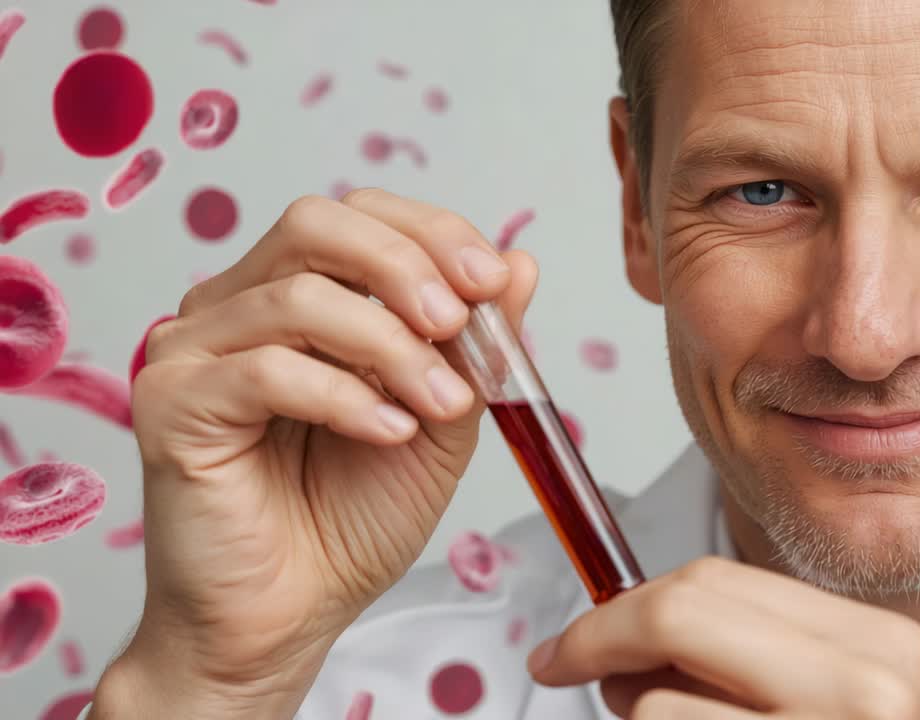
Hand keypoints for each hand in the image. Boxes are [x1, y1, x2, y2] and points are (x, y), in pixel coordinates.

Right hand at [97, 189, 537, 716]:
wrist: (288, 617)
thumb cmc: (351, 520)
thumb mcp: (441, 419)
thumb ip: (474, 343)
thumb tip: (520, 261)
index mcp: (297, 295)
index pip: (359, 216)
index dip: (432, 235)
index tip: (493, 281)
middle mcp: (237, 305)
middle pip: (316, 224)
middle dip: (405, 265)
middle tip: (461, 322)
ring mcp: (196, 349)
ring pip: (298, 296)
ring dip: (391, 348)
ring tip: (442, 408)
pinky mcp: (172, 403)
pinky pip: (265, 369)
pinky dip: (344, 396)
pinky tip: (388, 432)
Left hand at [527, 557, 919, 719]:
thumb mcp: (841, 698)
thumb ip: (749, 651)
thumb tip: (624, 637)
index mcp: (880, 646)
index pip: (714, 582)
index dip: (625, 604)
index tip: (581, 633)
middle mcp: (864, 691)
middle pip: (678, 615)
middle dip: (599, 636)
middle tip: (565, 662)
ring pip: (658, 706)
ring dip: (638, 718)